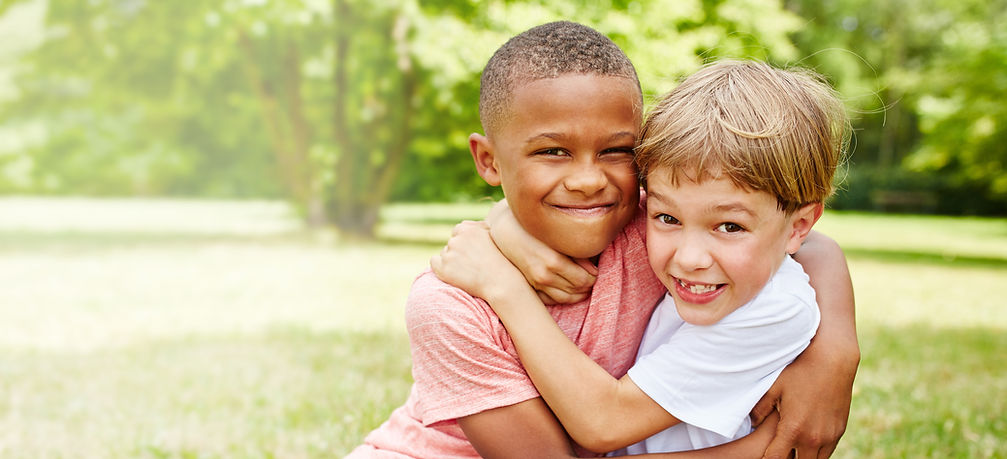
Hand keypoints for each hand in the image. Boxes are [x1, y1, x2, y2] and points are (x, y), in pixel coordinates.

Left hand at [431, 220, 528, 302]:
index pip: (458, 231)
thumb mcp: (492, 235)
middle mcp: (456, 240)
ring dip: (452, 260)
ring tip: (469, 270)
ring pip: (445, 254)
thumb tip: (462, 224)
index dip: (465, 242)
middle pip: (451, 243)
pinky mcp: (443, 269)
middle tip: (473, 263)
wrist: (501, 282)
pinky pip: (434, 262)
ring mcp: (449, 254)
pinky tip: (453, 273)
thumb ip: (477, 226)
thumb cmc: (501, 259)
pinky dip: (440, 267)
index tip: (474, 252)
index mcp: (467, 229)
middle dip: (459, 251)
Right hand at [487, 201, 596, 303]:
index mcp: (554, 261)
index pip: (584, 280)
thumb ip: (577, 254)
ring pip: (566, 299)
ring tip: (582, 284)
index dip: (594, 277)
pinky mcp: (531, 287)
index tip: (595, 271)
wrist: (506, 232)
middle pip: (577, 290)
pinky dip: (564, 297)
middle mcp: (545, 276)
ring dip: (578, 294)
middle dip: (588, 285)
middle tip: (591, 277)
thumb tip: (594, 270)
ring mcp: (536, 284)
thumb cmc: (535, 229)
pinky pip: (553, 300)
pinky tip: (568, 288)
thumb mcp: (557, 237)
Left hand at [749, 338, 858, 458]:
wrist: (833, 361)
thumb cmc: (800, 372)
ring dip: (803, 458)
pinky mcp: (840, 431)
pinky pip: (827, 452)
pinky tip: (806, 444)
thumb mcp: (774, 387)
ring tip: (792, 449)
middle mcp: (812, 438)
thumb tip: (751, 423)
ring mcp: (829, 436)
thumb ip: (759, 408)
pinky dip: (817, 451)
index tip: (763, 457)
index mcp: (793, 429)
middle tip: (779, 451)